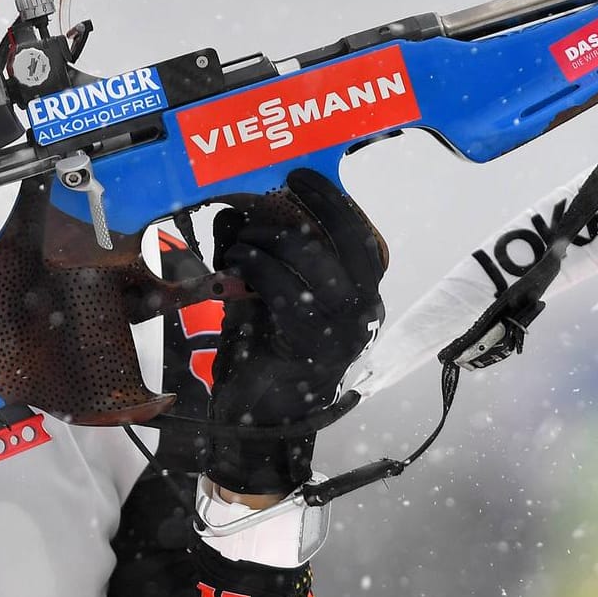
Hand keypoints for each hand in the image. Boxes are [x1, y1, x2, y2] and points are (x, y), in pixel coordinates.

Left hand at [208, 168, 386, 494]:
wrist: (261, 420)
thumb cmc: (266, 352)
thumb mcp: (268, 294)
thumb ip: (263, 255)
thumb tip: (239, 209)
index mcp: (362, 297)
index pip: (363, 238)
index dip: (334, 201)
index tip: (302, 176)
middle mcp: (363, 312)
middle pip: (345, 241)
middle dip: (307, 208)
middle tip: (267, 196)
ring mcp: (341, 331)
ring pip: (311, 260)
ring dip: (268, 240)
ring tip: (240, 243)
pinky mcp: (310, 346)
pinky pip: (283, 288)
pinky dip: (254, 266)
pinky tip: (234, 265)